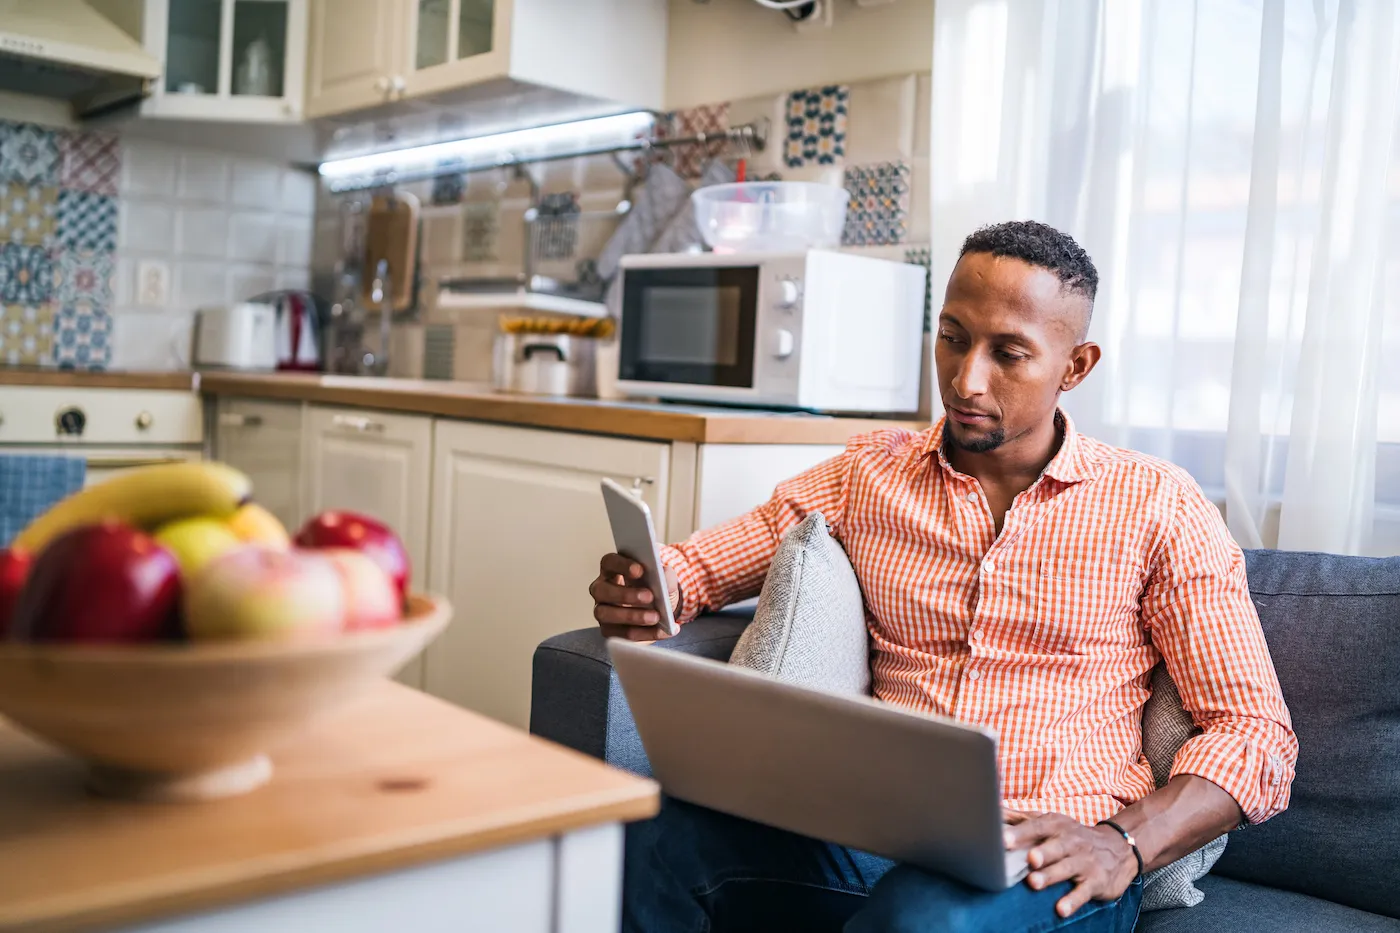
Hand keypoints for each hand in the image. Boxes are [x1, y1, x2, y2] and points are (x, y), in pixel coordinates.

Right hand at [589, 553, 678, 641]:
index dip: (622, 565)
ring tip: (656, 617)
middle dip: (625, 594)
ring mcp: (602, 611)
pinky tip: (663, 630)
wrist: (660, 612)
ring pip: (606, 614)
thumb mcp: (665, 580)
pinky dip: (645, 634)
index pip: (609, 562)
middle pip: (601, 590)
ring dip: (632, 616)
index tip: (640, 570)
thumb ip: (666, 575)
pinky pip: (622, 634)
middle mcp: (601, 589)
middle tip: (649, 596)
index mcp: (612, 569)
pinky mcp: (608, 631)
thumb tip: (664, 576)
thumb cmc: (655, 589)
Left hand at [1004, 812, 1137, 917]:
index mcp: (1057, 825)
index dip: (1021, 833)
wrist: (1118, 849)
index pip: (1037, 827)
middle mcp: (1071, 841)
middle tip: (1028, 858)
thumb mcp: (1050, 822)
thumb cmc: (1071, 836)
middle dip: (1042, 852)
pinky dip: (1073, 900)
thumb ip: (1020, 819)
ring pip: (1066, 869)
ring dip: (1051, 876)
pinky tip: (1061, 909)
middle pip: (1055, 846)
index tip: (1003, 839)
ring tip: (1034, 883)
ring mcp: (1085, 862)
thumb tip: (991, 811)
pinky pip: (1084, 892)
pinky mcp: (1096, 882)